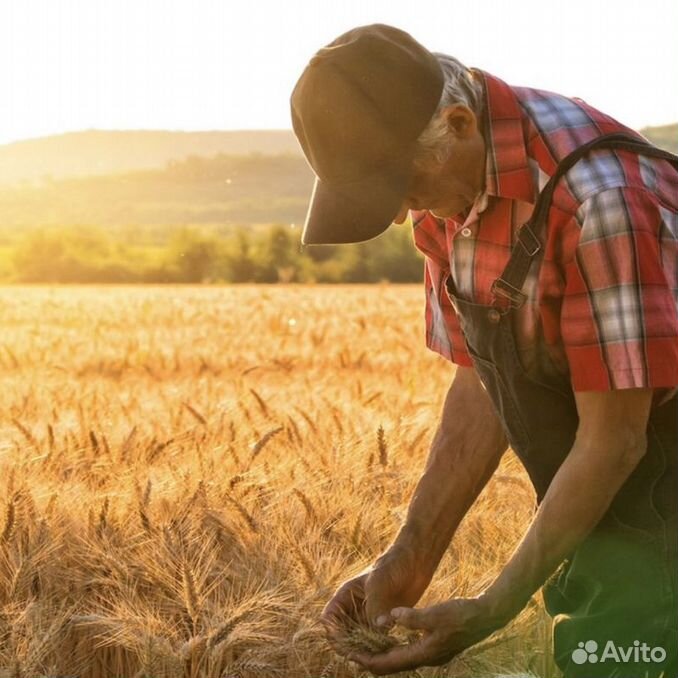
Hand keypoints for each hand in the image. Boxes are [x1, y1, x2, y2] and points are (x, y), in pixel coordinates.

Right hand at [320, 544, 430, 649]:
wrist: (414, 563)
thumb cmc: (392, 566)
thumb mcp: (380, 583)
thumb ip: (375, 606)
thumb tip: (377, 628)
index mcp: (346, 595)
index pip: (329, 619)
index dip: (332, 633)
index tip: (346, 644)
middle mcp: (354, 608)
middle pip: (341, 634)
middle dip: (349, 646)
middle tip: (364, 655)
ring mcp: (368, 616)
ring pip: (358, 640)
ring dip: (365, 649)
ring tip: (377, 653)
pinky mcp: (382, 622)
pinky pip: (375, 640)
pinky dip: (378, 647)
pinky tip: (388, 648)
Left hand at [349, 595, 506, 674]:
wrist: (486, 616)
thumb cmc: (462, 614)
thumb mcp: (435, 614)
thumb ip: (412, 618)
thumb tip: (391, 617)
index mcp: (424, 654)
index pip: (389, 663)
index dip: (368, 660)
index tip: (351, 657)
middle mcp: (427, 658)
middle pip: (393, 666)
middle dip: (372, 660)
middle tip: (352, 654)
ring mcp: (433, 654)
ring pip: (401, 659)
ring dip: (384, 655)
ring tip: (366, 648)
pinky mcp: (436, 646)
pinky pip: (410, 652)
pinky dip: (397, 648)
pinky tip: (391, 639)